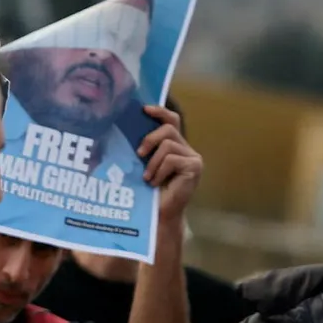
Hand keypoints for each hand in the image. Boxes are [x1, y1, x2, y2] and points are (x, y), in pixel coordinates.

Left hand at [136, 104, 202, 221]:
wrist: (160, 213)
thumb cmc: (148, 189)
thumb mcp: (144, 163)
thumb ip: (144, 147)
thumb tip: (127, 127)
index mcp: (175, 145)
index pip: (171, 120)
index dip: (159, 111)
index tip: (143, 109)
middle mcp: (187, 148)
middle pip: (168, 128)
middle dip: (150, 138)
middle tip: (139, 153)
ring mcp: (193, 158)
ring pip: (168, 145)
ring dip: (153, 162)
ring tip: (147, 177)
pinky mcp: (195, 167)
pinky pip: (172, 159)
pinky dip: (159, 171)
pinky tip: (155, 182)